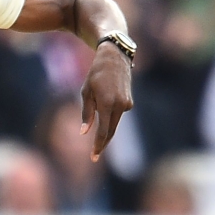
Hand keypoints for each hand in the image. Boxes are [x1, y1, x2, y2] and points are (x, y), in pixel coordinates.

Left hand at [79, 42, 133, 160]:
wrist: (115, 57)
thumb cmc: (96, 73)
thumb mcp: (86, 92)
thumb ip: (87, 113)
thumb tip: (84, 132)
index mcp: (107, 103)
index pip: (103, 131)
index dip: (98, 145)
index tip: (94, 157)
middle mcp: (120, 105)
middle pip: (111, 130)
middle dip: (102, 143)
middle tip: (94, 156)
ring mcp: (127, 104)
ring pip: (114, 123)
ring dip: (105, 130)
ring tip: (96, 130)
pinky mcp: (130, 102)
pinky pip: (117, 114)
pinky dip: (110, 117)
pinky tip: (104, 106)